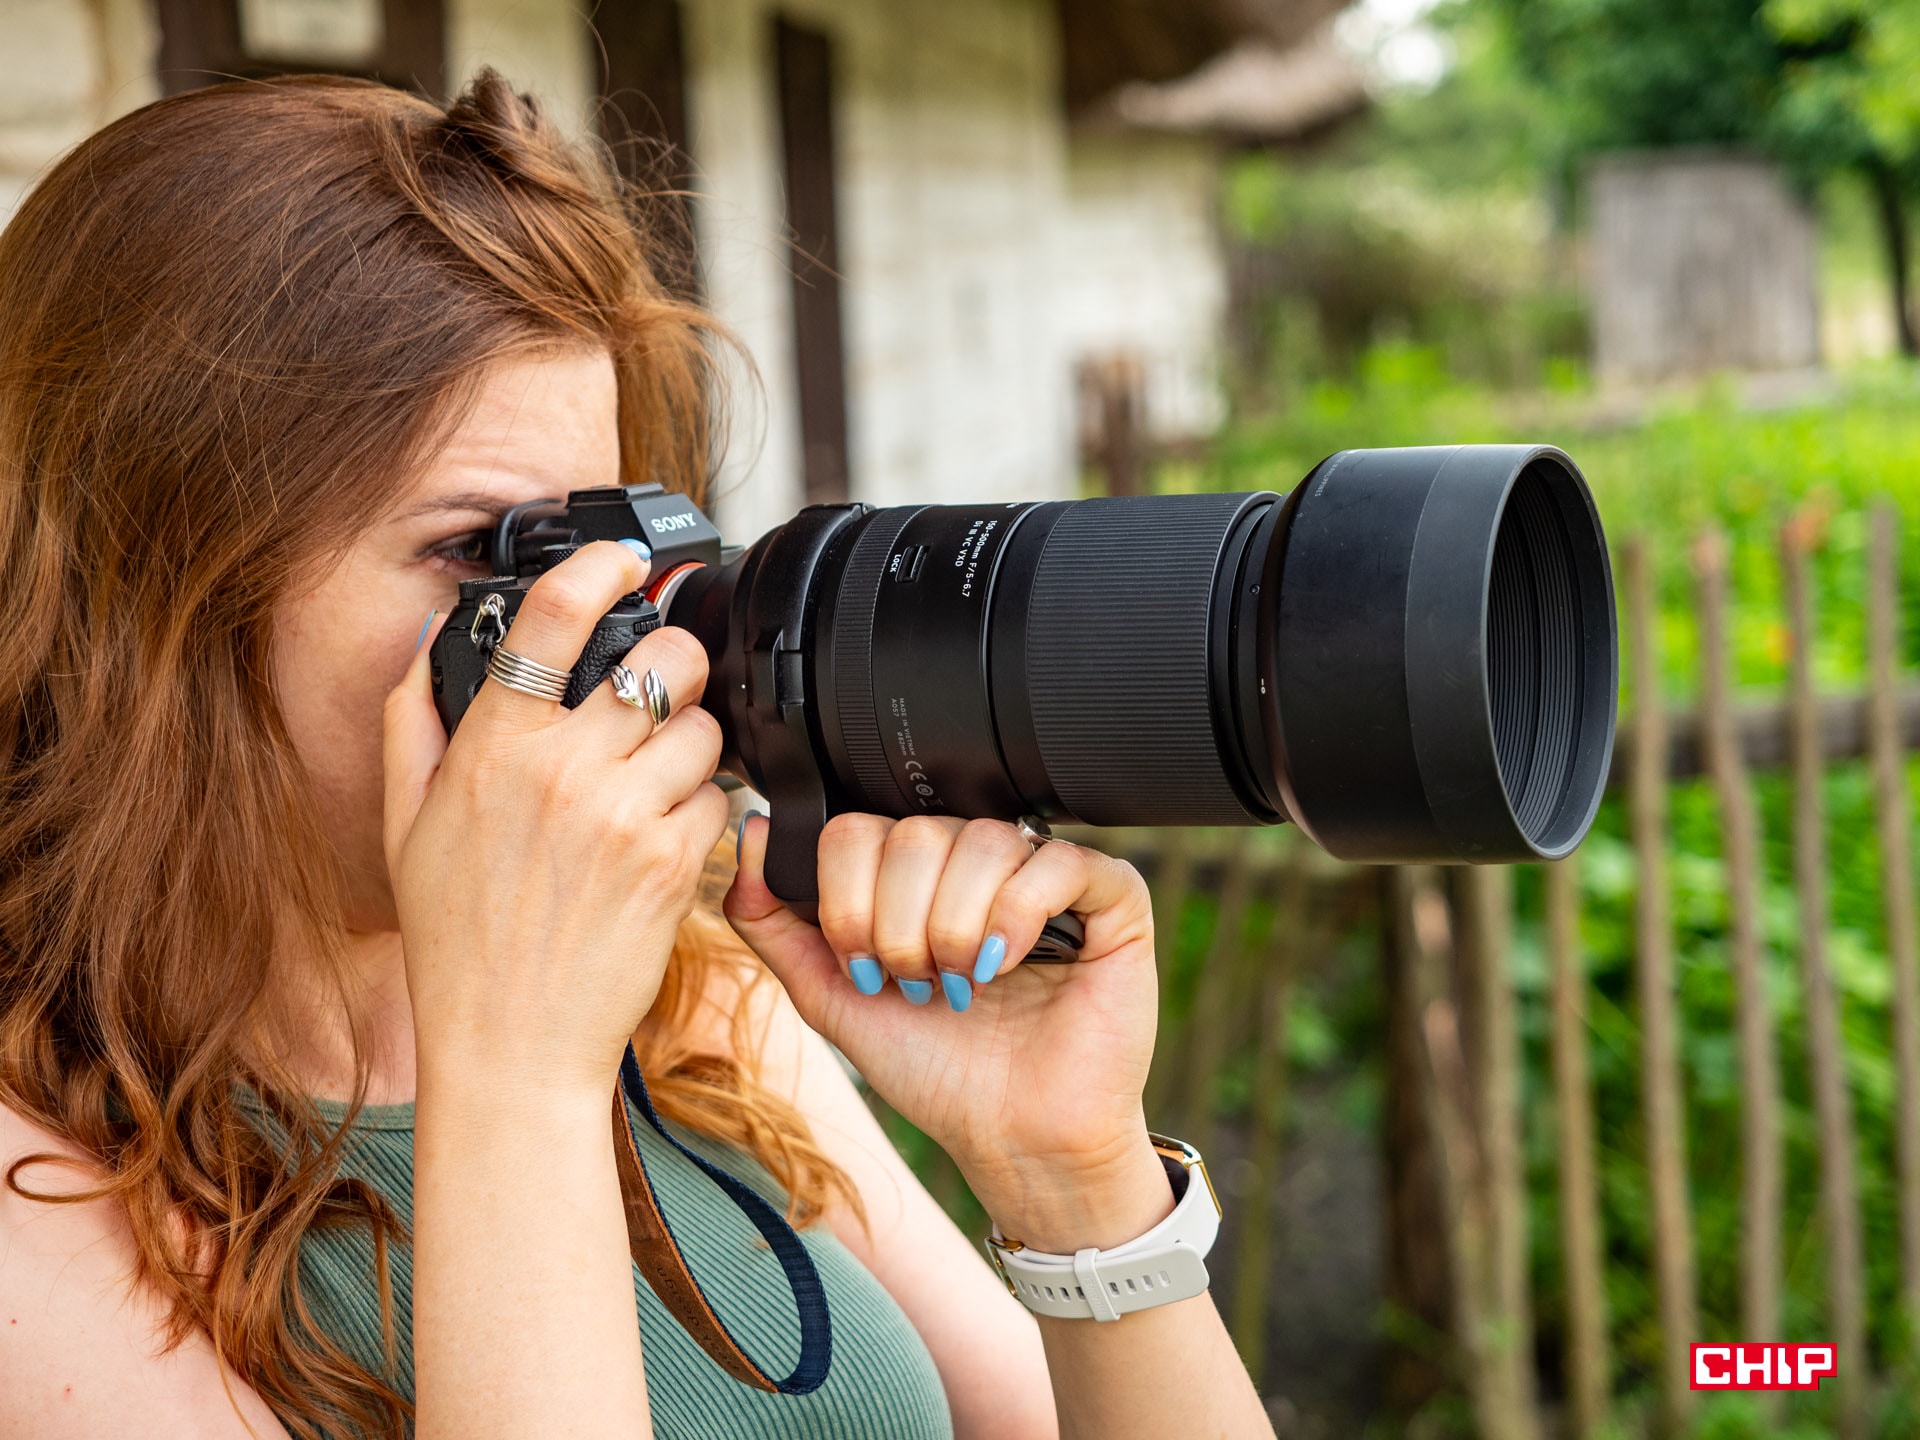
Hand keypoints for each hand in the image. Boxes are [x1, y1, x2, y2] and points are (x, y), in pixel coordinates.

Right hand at [382, 542, 729, 1097]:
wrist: (511, 1043)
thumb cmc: (458, 937)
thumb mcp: (405, 821)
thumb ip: (413, 718)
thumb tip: (431, 639)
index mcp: (492, 749)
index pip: (554, 619)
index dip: (601, 568)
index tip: (625, 560)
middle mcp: (562, 771)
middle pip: (665, 660)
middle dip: (673, 665)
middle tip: (657, 692)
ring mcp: (625, 816)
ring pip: (703, 727)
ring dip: (690, 745)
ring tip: (654, 781)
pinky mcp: (675, 864)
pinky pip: (719, 799)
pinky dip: (702, 810)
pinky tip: (663, 837)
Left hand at [726, 814, 1172, 1252]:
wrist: (1010, 1138)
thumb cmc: (935, 1068)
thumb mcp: (831, 993)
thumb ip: (775, 920)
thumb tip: (749, 834)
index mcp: (915, 872)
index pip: (860, 828)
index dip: (848, 899)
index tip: (864, 966)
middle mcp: (979, 859)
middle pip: (916, 834)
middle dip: (898, 924)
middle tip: (917, 984)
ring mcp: (1047, 873)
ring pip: (983, 841)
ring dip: (955, 927)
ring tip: (963, 984)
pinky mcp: (1112, 897)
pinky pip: (1058, 861)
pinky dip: (1020, 914)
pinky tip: (1009, 963)